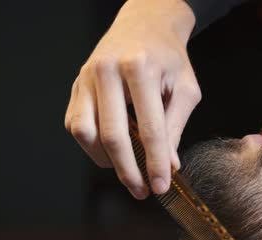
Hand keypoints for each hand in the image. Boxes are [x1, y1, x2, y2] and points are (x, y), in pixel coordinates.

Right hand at [65, 0, 200, 198]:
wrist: (144, 27)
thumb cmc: (169, 59)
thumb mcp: (185, 90)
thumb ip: (175, 127)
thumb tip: (168, 165)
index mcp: (140, 69)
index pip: (149, 128)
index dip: (155, 162)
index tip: (161, 186)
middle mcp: (107, 71)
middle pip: (113, 135)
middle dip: (128, 171)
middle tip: (142, 191)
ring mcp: (86, 78)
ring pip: (86, 133)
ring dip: (107, 161)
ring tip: (129, 172)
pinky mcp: (76, 86)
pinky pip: (76, 125)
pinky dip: (93, 147)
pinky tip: (112, 153)